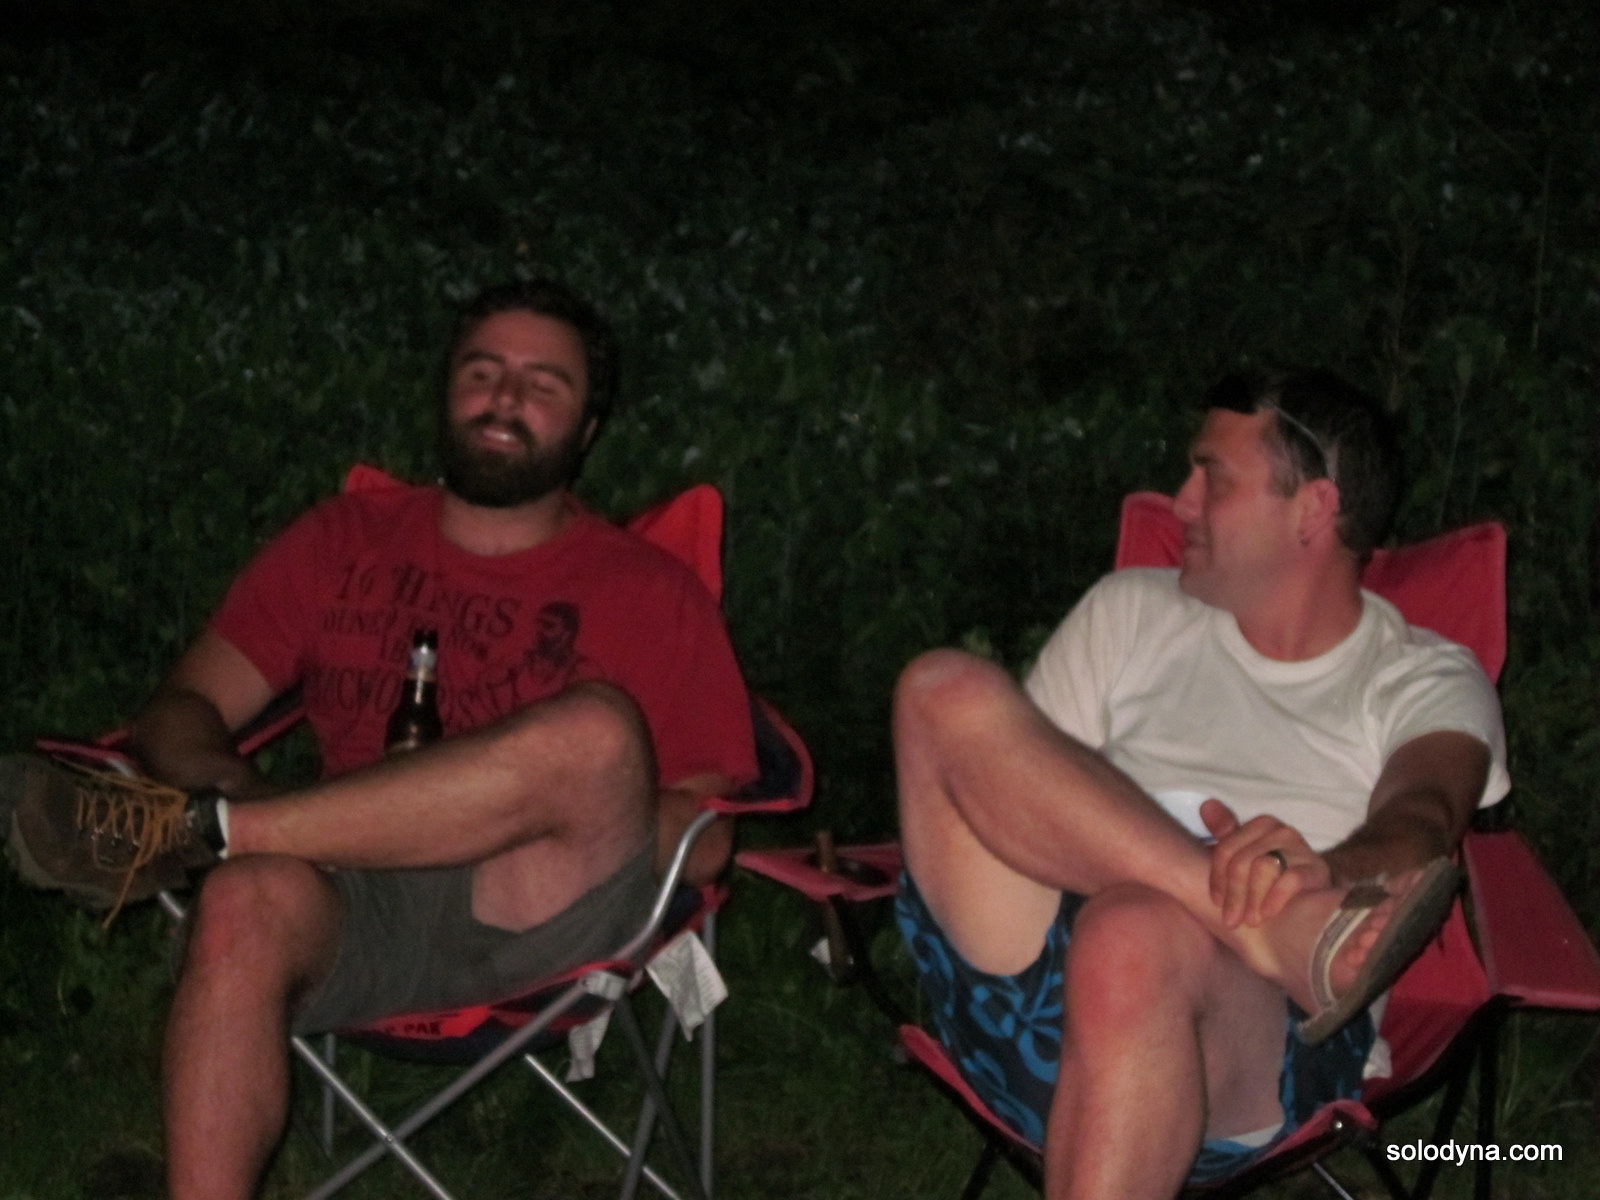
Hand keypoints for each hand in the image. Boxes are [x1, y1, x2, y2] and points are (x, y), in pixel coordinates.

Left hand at [1200, 798, 1330, 927]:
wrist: (1315, 898)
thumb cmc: (1272, 878)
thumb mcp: (1245, 856)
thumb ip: (1225, 833)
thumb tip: (1206, 805)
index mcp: (1260, 825)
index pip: (1226, 849)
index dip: (1217, 879)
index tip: (1216, 903)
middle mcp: (1280, 830)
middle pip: (1242, 860)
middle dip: (1233, 895)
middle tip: (1230, 921)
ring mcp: (1300, 847)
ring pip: (1262, 867)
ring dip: (1252, 900)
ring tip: (1249, 921)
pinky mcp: (1316, 868)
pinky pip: (1291, 879)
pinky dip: (1275, 898)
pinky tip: (1267, 914)